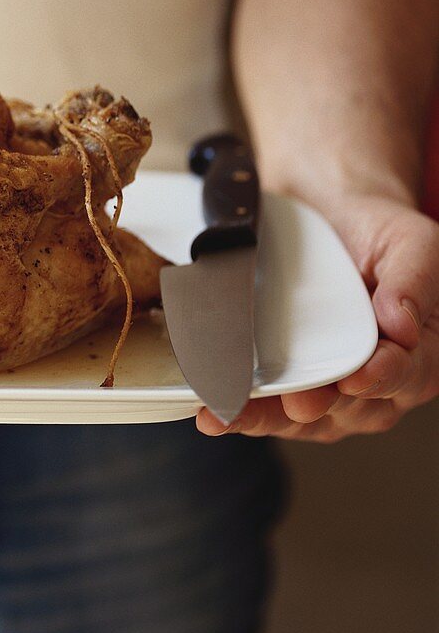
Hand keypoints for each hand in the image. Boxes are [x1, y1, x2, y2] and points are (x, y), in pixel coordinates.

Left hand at [197, 192, 438, 441]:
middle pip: (353, 406)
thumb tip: (404, 326)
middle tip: (296, 401)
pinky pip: (270, 409)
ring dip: (269, 418)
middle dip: (322, 405)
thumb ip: (413, 281)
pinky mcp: (291, 388)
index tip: (356, 378)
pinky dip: (243, 412)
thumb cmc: (374, 230)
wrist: (327, 214)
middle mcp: (379, 379)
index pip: (408, 373)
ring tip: (234, 413)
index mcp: (419, 349)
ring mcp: (334, 390)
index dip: (383, 378)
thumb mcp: (409, 242)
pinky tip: (214, 413)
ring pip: (306, 417)